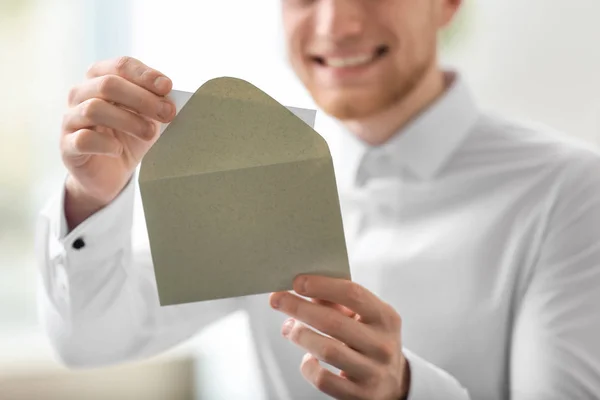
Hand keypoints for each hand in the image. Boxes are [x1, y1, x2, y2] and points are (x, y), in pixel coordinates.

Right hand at [61, 56, 175, 228]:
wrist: (110, 174)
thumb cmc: (129, 138)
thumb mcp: (147, 117)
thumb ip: (156, 103)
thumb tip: (171, 94)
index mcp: (100, 79)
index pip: (121, 66)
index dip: (145, 74)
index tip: (167, 87)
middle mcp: (80, 94)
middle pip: (108, 84)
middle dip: (143, 98)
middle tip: (168, 114)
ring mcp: (71, 119)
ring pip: (94, 108)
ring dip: (128, 120)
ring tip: (150, 133)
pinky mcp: (67, 146)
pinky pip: (84, 139)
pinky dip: (105, 144)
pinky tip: (119, 150)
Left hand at [270, 275, 409, 399]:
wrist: (394, 383)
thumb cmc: (371, 341)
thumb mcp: (365, 318)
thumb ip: (338, 301)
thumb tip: (303, 286)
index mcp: (385, 318)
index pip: (353, 294)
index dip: (322, 285)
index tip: (297, 281)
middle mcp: (382, 344)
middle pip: (332, 322)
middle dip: (299, 308)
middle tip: (278, 300)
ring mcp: (373, 372)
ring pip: (327, 350)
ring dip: (301, 335)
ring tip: (290, 328)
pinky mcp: (360, 395)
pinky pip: (323, 379)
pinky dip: (309, 366)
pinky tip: (308, 358)